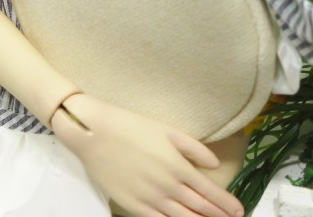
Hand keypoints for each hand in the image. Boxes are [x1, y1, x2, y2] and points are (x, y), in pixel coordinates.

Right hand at [51, 94, 243, 216]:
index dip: (226, 203)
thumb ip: (193, 148)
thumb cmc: (130, 125)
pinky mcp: (134, 206)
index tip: (239, 209)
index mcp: (177, 165)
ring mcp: (151, 198)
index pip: (210, 191)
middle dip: (219, 216)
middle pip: (200, 208)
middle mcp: (168, 186)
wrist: (94, 132)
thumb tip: (214, 165)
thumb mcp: (166, 130)